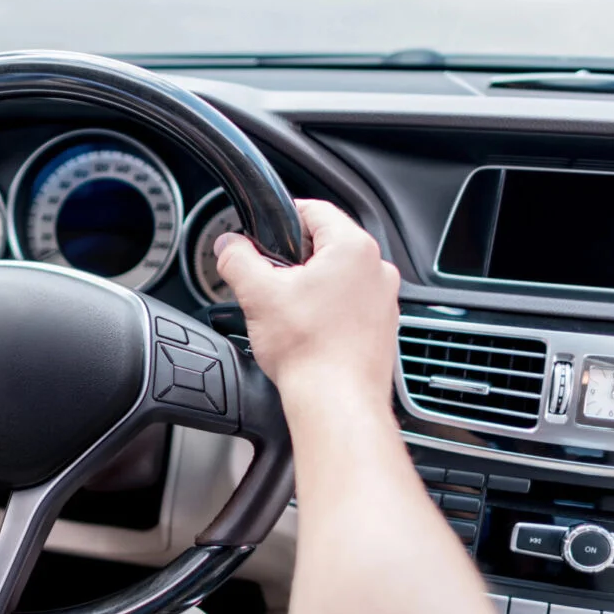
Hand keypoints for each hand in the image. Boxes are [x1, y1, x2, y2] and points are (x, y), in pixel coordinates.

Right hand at [214, 200, 400, 403]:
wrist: (336, 402)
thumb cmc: (309, 350)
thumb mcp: (257, 294)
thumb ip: (237, 259)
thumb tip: (227, 246)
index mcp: (353, 248)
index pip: (316, 210)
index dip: (284, 216)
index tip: (265, 231)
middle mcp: (378, 269)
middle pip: (328, 246)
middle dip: (295, 259)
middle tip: (269, 280)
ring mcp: (385, 301)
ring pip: (341, 278)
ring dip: (313, 287)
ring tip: (287, 311)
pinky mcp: (383, 329)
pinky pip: (352, 307)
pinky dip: (330, 312)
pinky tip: (308, 333)